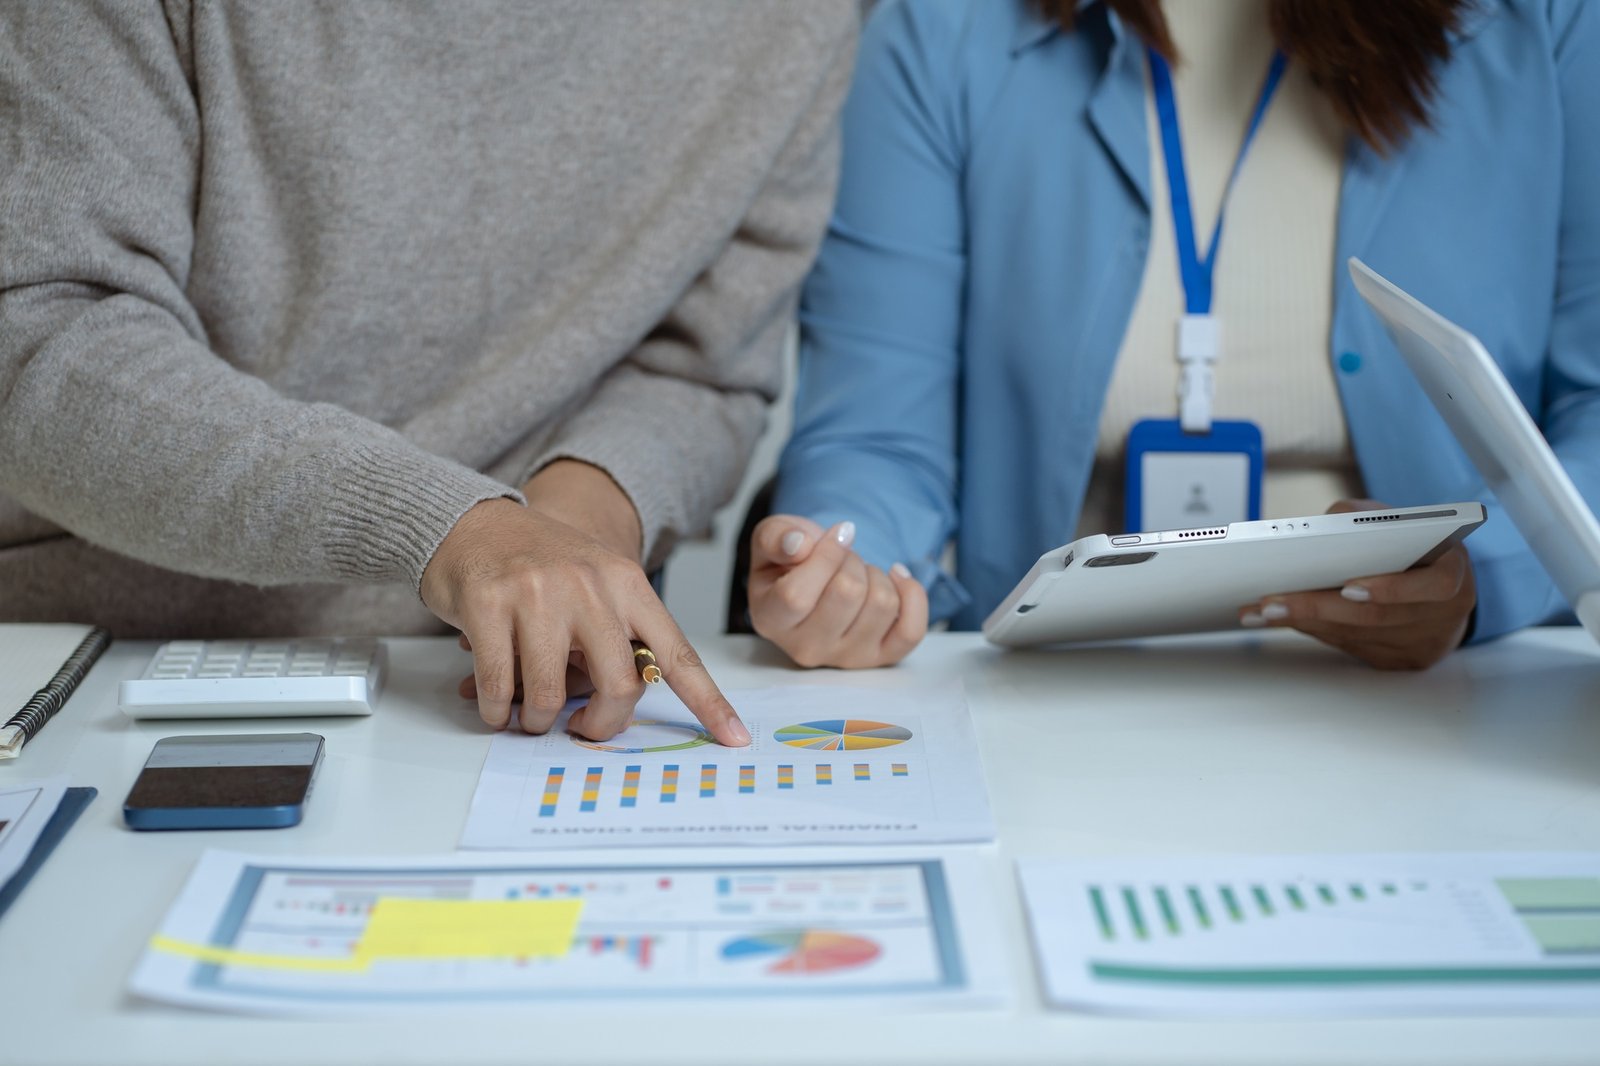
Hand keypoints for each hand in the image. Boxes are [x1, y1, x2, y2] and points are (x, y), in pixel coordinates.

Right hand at [421, 492, 747, 745]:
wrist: (473, 522)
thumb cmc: (539, 566)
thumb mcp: (595, 586)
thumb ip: (615, 638)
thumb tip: (617, 710)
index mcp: (627, 584)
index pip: (677, 653)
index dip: (709, 702)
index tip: (734, 738)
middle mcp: (590, 586)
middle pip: (619, 685)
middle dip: (601, 724)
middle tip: (581, 729)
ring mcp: (538, 593)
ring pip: (550, 694)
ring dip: (536, 720)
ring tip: (527, 714)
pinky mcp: (489, 604)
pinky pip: (498, 686)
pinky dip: (496, 710)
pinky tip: (495, 706)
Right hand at [747, 514, 927, 667]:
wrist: (814, 579)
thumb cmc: (791, 559)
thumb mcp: (772, 537)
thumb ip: (775, 537)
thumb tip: (799, 545)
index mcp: (771, 619)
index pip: (796, 595)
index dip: (824, 557)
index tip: (837, 533)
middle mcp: (806, 648)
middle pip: (847, 593)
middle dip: (852, 560)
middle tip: (843, 559)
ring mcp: (845, 657)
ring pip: (882, 604)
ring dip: (876, 575)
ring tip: (858, 573)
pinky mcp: (879, 658)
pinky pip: (912, 631)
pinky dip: (912, 595)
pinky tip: (896, 578)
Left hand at [1238, 499, 1476, 669]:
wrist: (1441, 589)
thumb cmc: (1417, 547)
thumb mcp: (1403, 521)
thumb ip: (1367, 517)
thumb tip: (1325, 524)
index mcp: (1454, 574)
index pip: (1433, 586)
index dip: (1391, 588)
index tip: (1348, 586)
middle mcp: (1442, 615)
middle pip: (1376, 617)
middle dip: (1318, 607)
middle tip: (1271, 602)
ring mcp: (1420, 643)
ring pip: (1355, 635)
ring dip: (1302, 622)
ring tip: (1257, 610)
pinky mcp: (1396, 660)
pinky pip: (1348, 646)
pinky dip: (1310, 630)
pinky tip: (1277, 619)